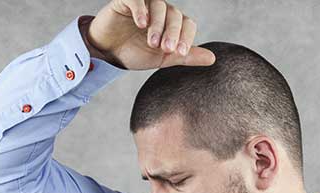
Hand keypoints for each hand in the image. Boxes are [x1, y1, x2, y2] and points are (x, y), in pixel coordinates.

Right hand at [85, 0, 214, 69]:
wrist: (107, 52)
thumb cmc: (135, 53)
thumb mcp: (163, 59)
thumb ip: (186, 57)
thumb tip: (212, 58)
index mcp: (172, 24)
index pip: (188, 24)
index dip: (186, 38)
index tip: (179, 53)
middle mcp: (161, 11)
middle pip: (175, 15)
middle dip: (172, 33)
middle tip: (166, 49)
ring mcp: (144, 4)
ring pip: (159, 7)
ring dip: (158, 25)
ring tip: (152, 43)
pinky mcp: (126, 1)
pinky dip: (141, 10)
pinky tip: (141, 23)